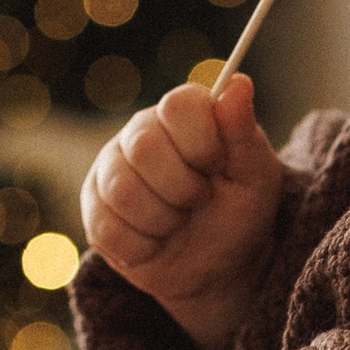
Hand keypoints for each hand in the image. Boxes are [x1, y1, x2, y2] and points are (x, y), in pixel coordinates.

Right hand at [80, 74, 282, 349]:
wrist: (215, 266)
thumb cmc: (239, 212)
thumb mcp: (255, 176)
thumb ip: (243, 132)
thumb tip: (238, 83)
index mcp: (183, 115)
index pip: (178, 105)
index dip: (201, 142)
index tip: (217, 166)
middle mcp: (141, 133)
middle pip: (144, 148)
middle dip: (183, 189)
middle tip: (199, 201)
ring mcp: (111, 169)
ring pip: (122, 191)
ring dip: (164, 220)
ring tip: (179, 223)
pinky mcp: (94, 209)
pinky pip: (107, 228)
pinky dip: (143, 247)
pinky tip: (157, 242)